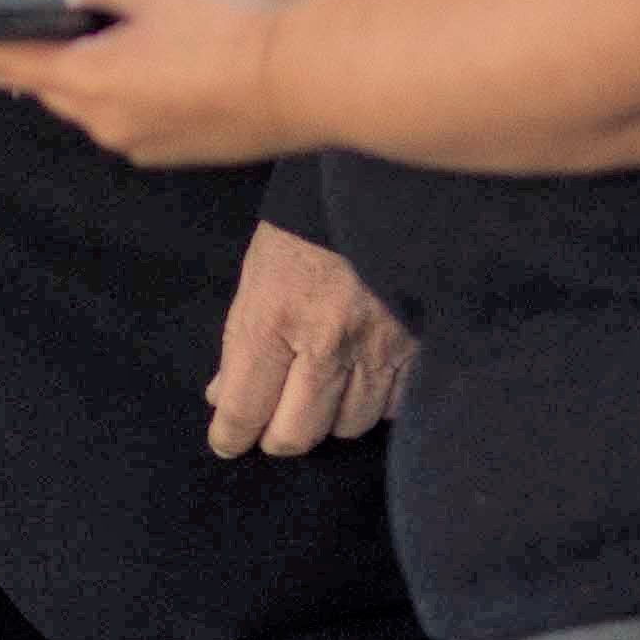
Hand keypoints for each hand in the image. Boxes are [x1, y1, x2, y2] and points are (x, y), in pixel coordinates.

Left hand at [0, 0, 304, 166]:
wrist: (300, 81)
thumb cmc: (222, 24)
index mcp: (82, 78)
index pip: (0, 63)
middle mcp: (99, 120)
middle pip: (56, 81)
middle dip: (60, 51)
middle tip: (89, 15)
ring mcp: (137, 143)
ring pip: (100, 100)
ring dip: (108, 71)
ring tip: (157, 35)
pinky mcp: (173, 152)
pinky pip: (139, 117)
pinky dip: (145, 91)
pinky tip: (184, 65)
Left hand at [205, 220, 410, 458]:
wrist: (380, 196)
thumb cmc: (305, 232)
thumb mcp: (257, 277)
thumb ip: (240, 341)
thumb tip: (222, 396)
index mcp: (275, 319)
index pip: (245, 407)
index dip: (231, 436)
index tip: (228, 443)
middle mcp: (326, 343)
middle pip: (297, 433)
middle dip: (277, 436)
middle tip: (272, 425)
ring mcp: (376, 349)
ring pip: (347, 426)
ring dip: (328, 419)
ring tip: (320, 395)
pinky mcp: (417, 349)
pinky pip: (392, 407)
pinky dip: (374, 404)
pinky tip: (362, 382)